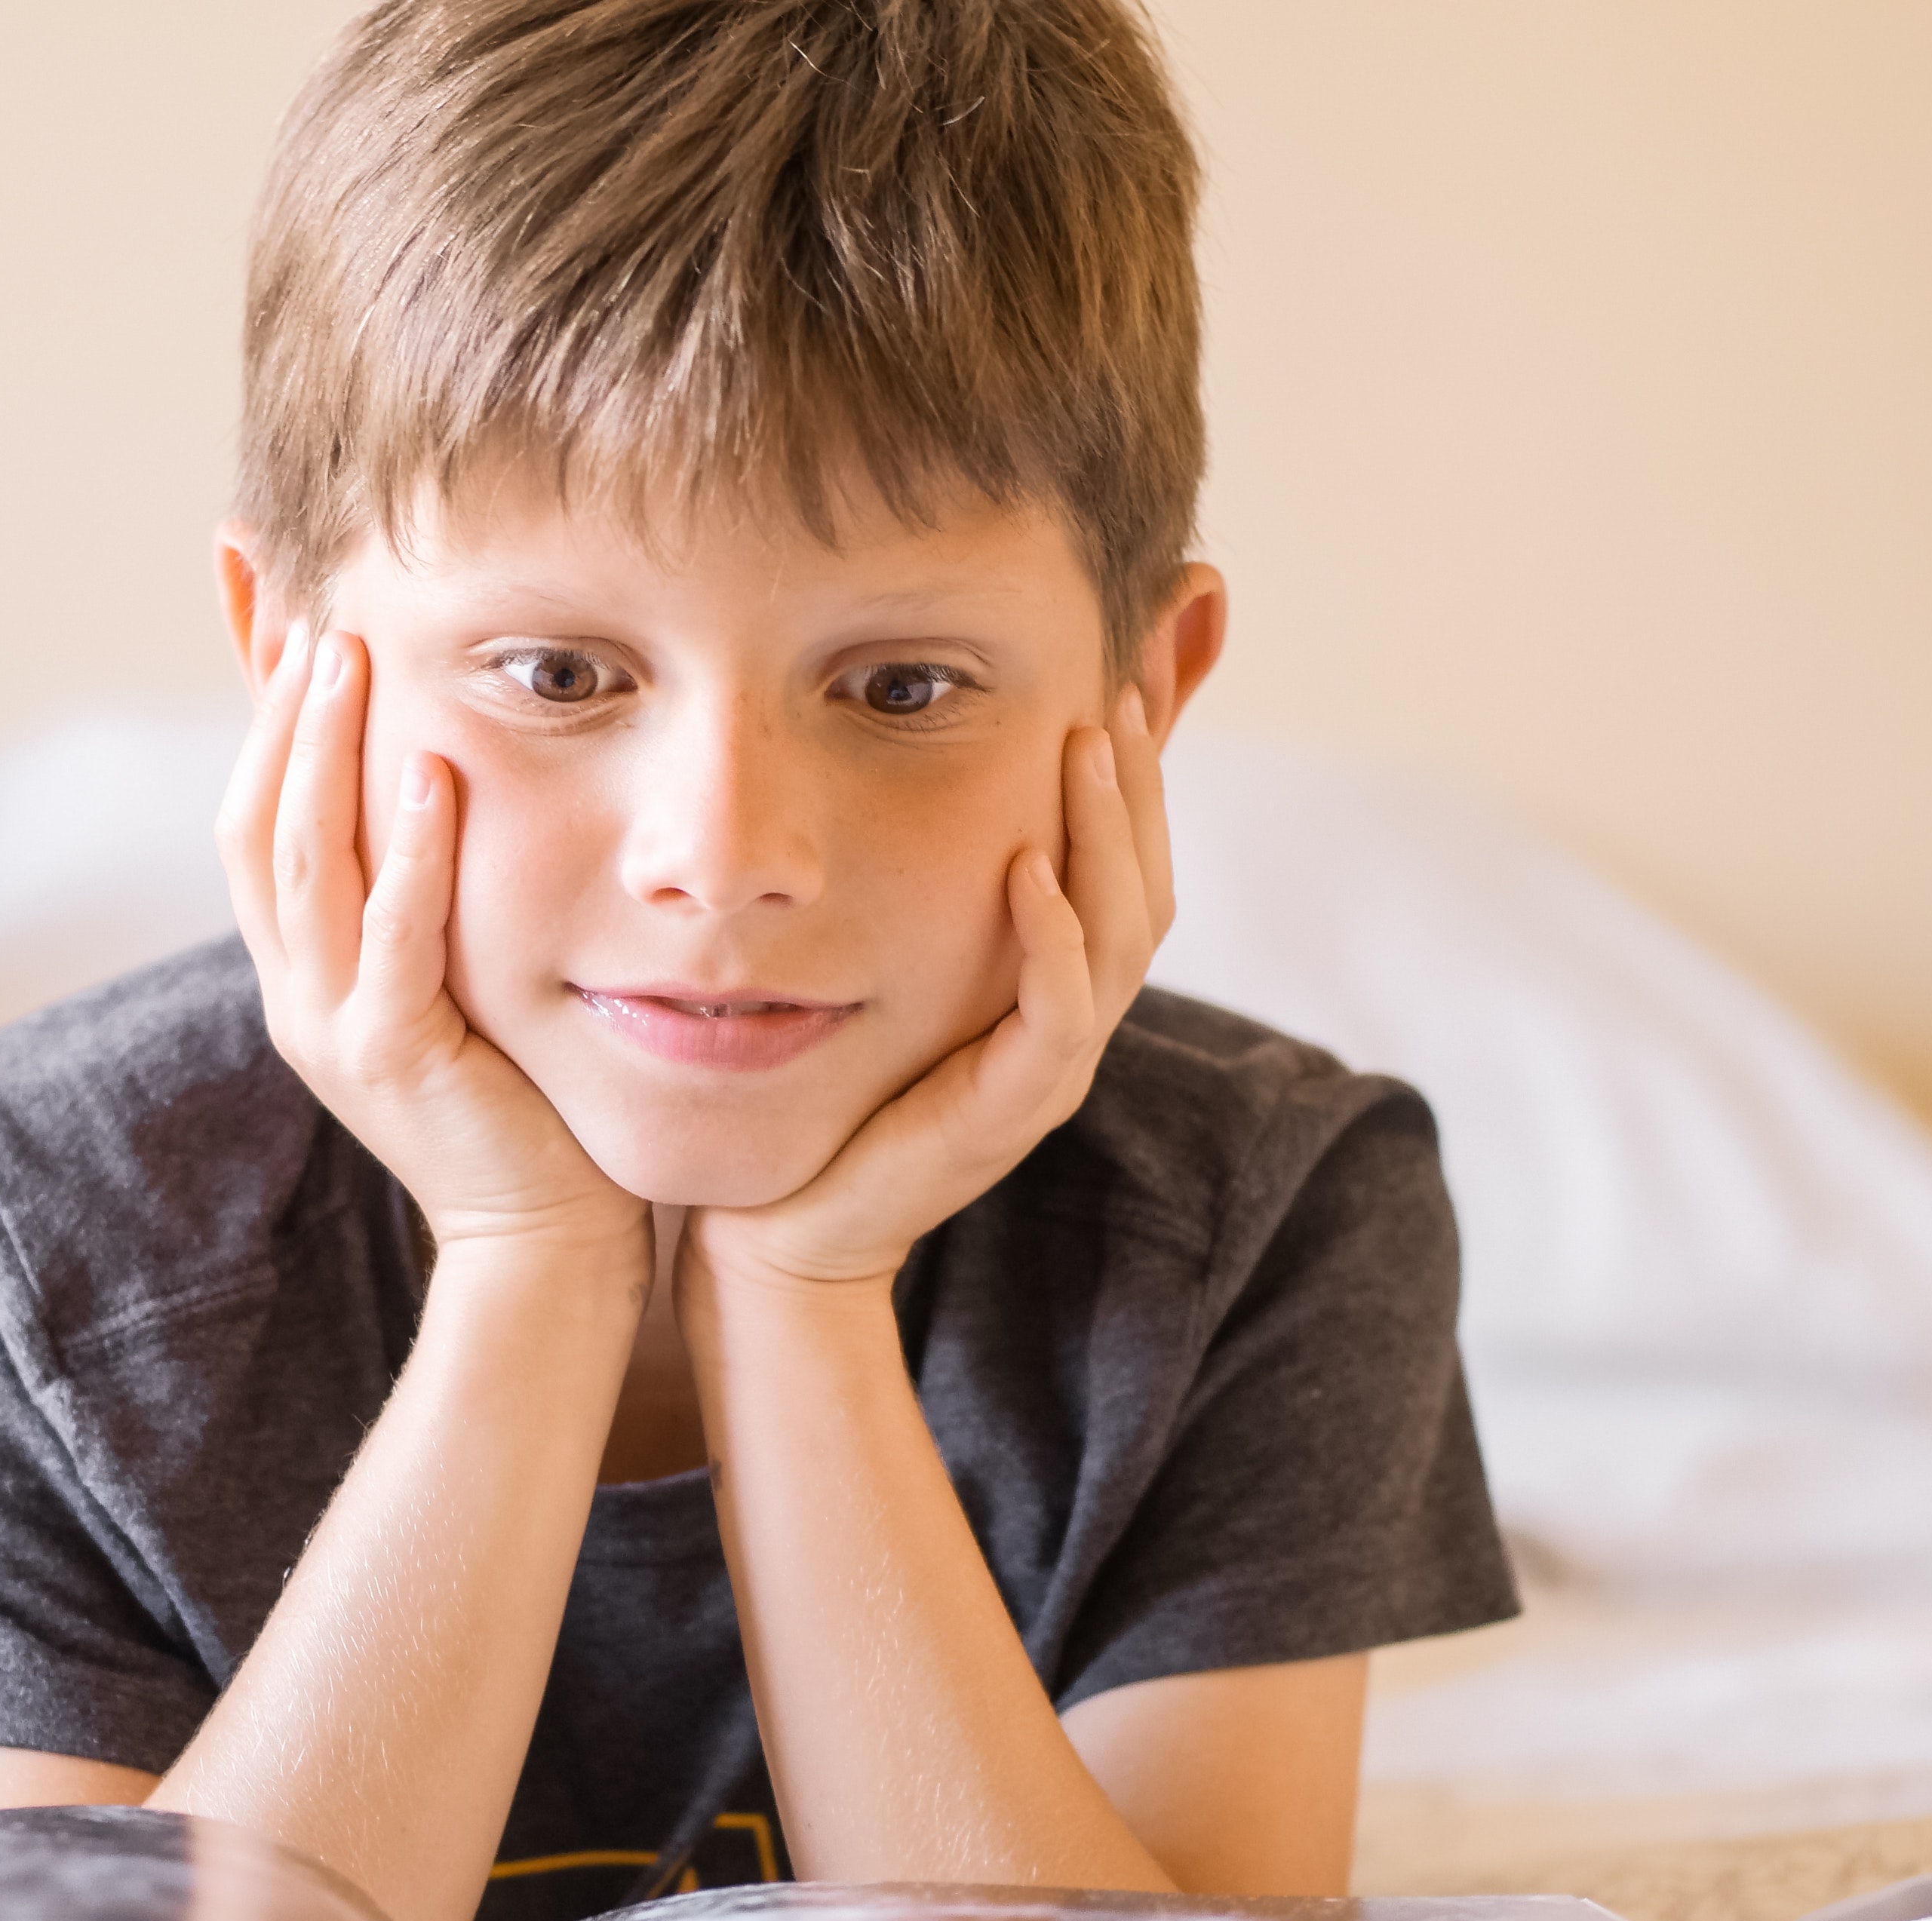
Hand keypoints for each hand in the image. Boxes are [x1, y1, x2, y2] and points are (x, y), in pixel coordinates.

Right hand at [217, 626, 649, 1263]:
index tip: (256, 598)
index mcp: (302, 968)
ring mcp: (332, 1027)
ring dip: (320, 752)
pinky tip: (431, 772)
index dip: (248, 707)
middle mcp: (295, 991)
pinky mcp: (393, 1059)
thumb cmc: (519, 1104)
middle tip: (307, 603)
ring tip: (348, 653)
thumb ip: (424, 893)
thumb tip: (440, 775)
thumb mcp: (453, 977)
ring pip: (299, 864)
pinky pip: (389, 938)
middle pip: (251, 821)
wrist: (539, 1243)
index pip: (251, 811)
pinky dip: (406, 852)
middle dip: (272, 708)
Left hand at [691, 686, 1174, 1296]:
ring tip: (1087, 745)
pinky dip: (1054, 939)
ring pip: (1122, 940)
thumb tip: (921, 798)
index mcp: (1053, 993)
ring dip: (1108, 835)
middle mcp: (1070, 1029)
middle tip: (1115, 684)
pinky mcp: (1011, 1113)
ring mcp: (1049, 1075)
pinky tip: (1030, 871)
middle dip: (1139, 783)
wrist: (784, 1233)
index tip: (1120, 676)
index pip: (1129, 869)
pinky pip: (1058, 1016)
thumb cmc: (830, 1096)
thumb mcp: (886, 974)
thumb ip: (919, 898)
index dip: (1137, 778)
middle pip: (1147, 889)